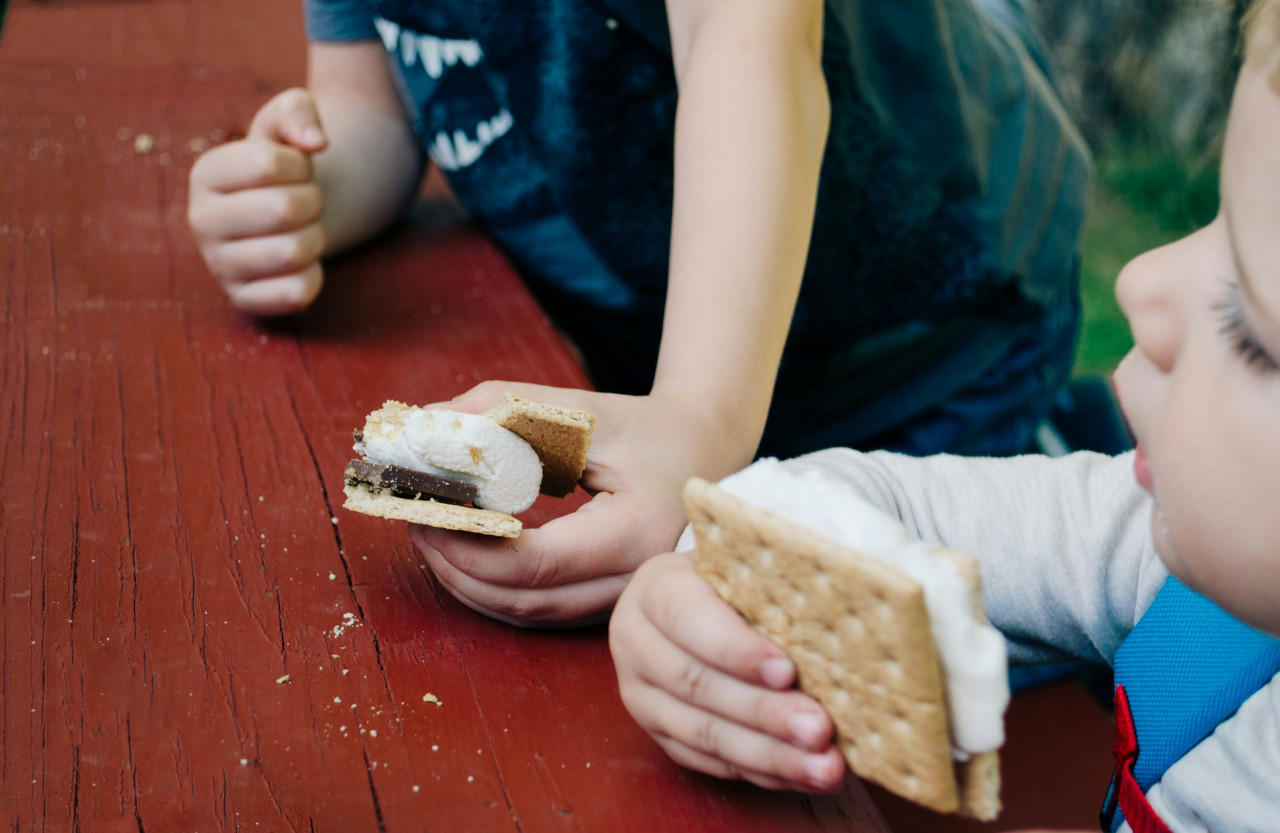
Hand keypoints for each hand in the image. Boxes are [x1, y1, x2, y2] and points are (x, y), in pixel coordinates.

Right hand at [188, 88, 328, 315]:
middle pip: (283, 210)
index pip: (267, 164)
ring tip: (304, 229)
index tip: (297, 168)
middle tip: (307, 202)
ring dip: (316, 237)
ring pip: (293, 253)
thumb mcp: (286, 123)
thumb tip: (315, 142)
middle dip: (313, 202)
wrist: (288, 215)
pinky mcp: (244, 299)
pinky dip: (315, 275)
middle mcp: (201, 221)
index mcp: (205, 173)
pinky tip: (301, 263)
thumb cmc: (285, 166)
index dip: (301, 164)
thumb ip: (299, 111)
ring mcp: (219, 265)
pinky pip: (297, 292)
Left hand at [407, 380, 752, 626]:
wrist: (707, 451)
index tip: (427, 512)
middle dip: (458, 569)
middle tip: (416, 523)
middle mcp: (634, 580)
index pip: (537, 564)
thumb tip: (427, 426)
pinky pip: (541, 612)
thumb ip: (504, 410)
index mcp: (636, 532)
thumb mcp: (580, 410)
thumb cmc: (645, 428)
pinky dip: (494, 589)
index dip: (471, 547)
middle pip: (526, 601)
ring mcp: (623, 600)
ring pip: (530, 616)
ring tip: (430, 537)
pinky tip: (466, 556)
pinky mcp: (608, 603)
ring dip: (470, 584)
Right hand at [610, 552, 845, 790]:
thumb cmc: (735, 576)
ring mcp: (642, 694)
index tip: (788, 671)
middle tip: (819, 728)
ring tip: (823, 766)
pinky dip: (761, 772)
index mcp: (654, 589)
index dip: (737, 650)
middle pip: (696, 685)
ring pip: (703, 734)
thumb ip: (770, 586)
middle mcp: (636, 642)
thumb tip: (831, 620)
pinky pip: (710, 762)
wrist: (696, 598)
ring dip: (768, 755)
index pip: (688, 619)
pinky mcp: (660, 734)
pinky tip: (803, 774)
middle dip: (763, 712)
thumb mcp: (743, 565)